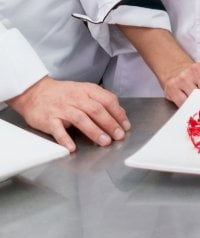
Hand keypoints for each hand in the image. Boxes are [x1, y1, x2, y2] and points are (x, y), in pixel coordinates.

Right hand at [6, 76, 129, 151]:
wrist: (36, 92)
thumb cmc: (63, 93)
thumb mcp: (84, 90)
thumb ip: (99, 99)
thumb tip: (118, 113)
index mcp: (87, 90)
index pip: (108, 100)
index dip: (118, 113)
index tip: (125, 125)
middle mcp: (76, 98)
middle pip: (97, 110)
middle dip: (110, 123)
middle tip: (119, 136)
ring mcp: (62, 108)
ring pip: (81, 119)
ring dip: (94, 131)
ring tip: (104, 142)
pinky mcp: (49, 119)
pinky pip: (58, 130)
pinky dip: (65, 139)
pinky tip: (72, 148)